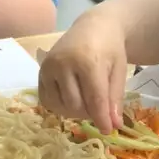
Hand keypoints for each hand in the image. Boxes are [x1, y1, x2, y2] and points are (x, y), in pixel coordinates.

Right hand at [38, 10, 127, 131]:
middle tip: (98, 107)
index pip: (94, 99)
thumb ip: (114, 98)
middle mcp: (63, 63)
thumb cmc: (109, 49)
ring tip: (86, 100)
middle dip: (89, 113)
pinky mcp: (40, 72)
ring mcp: (48, 67)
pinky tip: (70, 97)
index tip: (107, 131)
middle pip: (76, 105)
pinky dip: (59, 106)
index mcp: (88, 61)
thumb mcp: (119, 71)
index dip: (101, 118)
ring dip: (75, 111)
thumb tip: (113, 126)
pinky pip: (46, 100)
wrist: (92, 27)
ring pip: (60, 106)